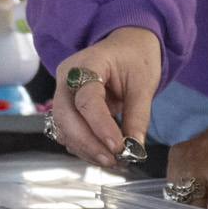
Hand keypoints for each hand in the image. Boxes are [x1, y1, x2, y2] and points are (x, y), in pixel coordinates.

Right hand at [46, 25, 161, 167]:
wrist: (128, 47)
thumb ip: (138, 116)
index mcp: (88, 62)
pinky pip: (69, 132)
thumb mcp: (144, 84)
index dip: (100, 126)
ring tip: (113, 161)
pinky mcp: (67, 108)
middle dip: (87, 143)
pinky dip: (84, 147)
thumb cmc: (135, 58)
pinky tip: (103, 154)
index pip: (86, 98)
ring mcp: (63, 92)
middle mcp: (68, 77)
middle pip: (65, 116)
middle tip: (112, 160)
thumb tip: (135, 148)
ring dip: (86, 149)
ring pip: (63, 128)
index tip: (118, 146)